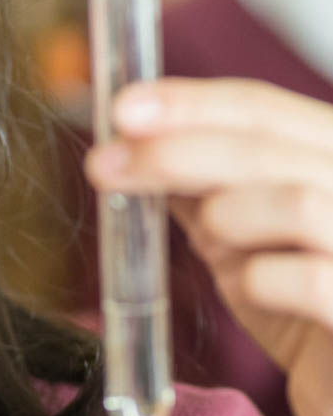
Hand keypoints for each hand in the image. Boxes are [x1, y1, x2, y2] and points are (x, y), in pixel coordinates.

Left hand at [84, 78, 332, 415]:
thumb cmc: (302, 311)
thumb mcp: (244, 240)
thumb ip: (203, 192)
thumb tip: (130, 147)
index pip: (264, 110)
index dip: (190, 104)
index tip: (121, 108)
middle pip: (271, 146)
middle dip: (176, 151)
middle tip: (105, 166)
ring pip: (298, 202)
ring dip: (227, 214)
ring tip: (210, 239)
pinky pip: (315, 279)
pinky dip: (263, 279)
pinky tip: (250, 288)